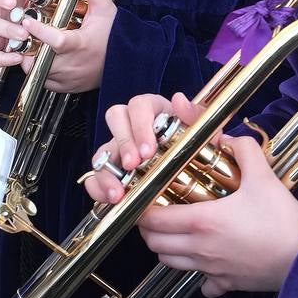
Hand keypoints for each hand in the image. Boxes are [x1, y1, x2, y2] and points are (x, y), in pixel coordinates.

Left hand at [0, 0, 117, 92]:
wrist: (127, 61)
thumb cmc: (115, 34)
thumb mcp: (106, 9)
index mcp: (80, 44)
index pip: (55, 40)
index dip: (39, 30)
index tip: (27, 19)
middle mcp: (72, 64)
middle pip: (39, 58)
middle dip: (27, 46)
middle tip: (23, 33)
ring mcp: (68, 78)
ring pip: (38, 72)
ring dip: (31, 58)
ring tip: (30, 44)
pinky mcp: (66, 87)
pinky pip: (43, 82)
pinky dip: (38, 71)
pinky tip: (41, 58)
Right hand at [85, 91, 202, 203]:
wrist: (195, 171)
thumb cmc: (197, 145)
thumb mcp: (202, 130)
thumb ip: (194, 114)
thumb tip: (178, 99)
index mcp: (153, 109)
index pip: (139, 105)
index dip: (140, 126)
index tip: (148, 151)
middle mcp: (132, 124)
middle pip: (115, 118)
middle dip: (123, 143)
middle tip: (133, 165)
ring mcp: (119, 146)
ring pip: (103, 147)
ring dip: (108, 170)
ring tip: (119, 191)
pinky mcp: (111, 169)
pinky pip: (95, 175)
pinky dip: (98, 186)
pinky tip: (110, 198)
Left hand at [137, 135, 297, 296]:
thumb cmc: (282, 220)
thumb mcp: (263, 177)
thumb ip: (243, 151)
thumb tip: (227, 139)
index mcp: (202, 221)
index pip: (152, 219)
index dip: (142, 209)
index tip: (144, 197)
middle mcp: (200, 248)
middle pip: (155, 244)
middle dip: (149, 228)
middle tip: (157, 211)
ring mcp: (212, 270)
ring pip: (171, 264)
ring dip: (168, 248)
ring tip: (178, 230)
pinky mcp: (227, 284)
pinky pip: (202, 285)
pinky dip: (198, 275)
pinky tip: (208, 260)